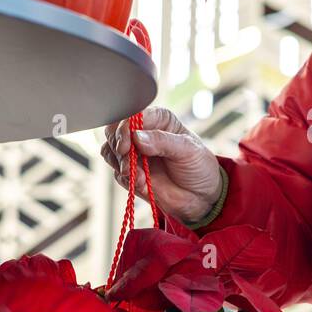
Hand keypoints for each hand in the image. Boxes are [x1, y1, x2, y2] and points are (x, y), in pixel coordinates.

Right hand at [100, 107, 222, 223]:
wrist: (201, 196)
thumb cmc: (198, 166)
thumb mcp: (188, 149)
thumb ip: (162, 141)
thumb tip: (137, 137)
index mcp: (158, 120)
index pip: (134, 115)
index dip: (125, 128)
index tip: (127, 144)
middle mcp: (143, 134)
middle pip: (114, 131)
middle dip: (118, 146)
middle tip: (129, 162)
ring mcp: (135, 154)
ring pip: (110, 151)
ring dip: (120, 164)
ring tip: (139, 176)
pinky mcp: (131, 172)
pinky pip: (116, 173)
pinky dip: (126, 179)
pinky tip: (143, 184)